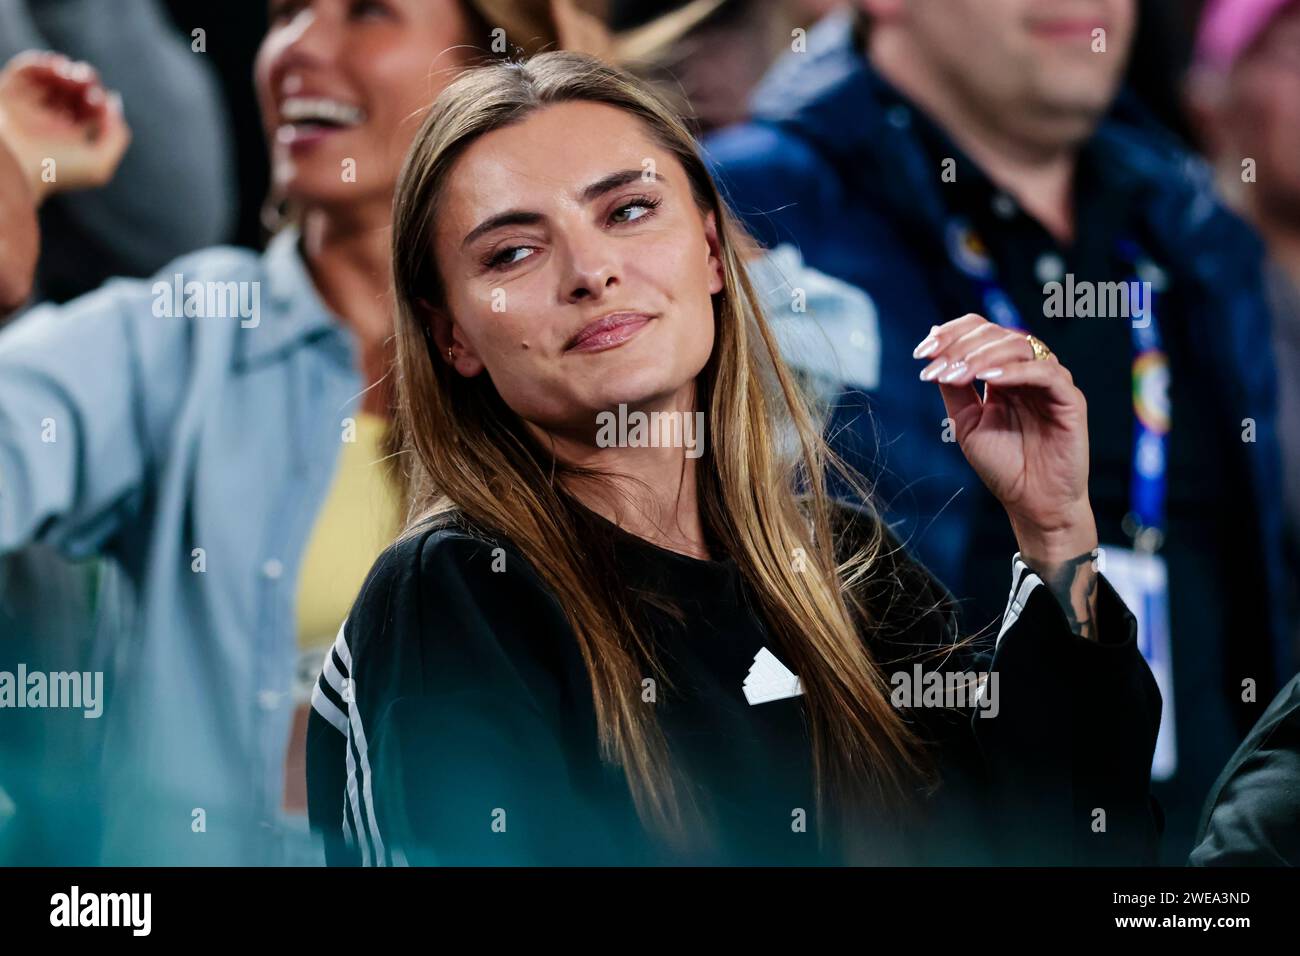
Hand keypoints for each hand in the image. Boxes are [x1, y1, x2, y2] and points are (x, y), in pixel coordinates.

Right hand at [0, 51, 129, 204]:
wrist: (13, 170)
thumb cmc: (56, 172)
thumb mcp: (98, 164)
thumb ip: (116, 135)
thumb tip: (113, 101)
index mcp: (68, 137)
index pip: (88, 108)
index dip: (97, 98)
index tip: (97, 100)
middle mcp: (47, 120)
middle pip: (71, 90)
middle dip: (84, 80)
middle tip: (86, 78)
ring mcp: (27, 106)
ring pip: (49, 78)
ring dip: (64, 70)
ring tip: (69, 73)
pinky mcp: (7, 94)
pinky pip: (25, 70)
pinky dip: (41, 62)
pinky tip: (55, 66)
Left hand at [914, 314, 1100, 636]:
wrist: (1031, 503)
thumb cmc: (1003, 465)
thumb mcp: (966, 421)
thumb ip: (953, 386)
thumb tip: (932, 347)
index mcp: (1004, 372)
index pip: (981, 332)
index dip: (952, 334)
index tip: (922, 352)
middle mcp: (1028, 371)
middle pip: (997, 333)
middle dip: (961, 347)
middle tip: (936, 365)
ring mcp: (1051, 382)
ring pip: (1019, 346)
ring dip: (981, 356)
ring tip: (957, 373)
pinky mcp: (1070, 399)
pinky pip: (1045, 373)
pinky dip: (1014, 371)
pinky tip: (988, 379)